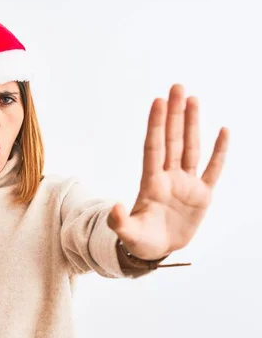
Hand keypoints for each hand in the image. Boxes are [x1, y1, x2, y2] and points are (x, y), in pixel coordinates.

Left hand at [107, 84, 228, 260]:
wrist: (156, 250)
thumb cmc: (139, 241)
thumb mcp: (127, 234)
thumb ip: (119, 221)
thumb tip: (114, 207)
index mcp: (151, 183)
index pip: (154, 147)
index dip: (156, 125)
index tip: (158, 101)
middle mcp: (168, 177)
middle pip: (172, 140)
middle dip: (175, 114)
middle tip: (177, 86)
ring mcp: (186, 184)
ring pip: (191, 147)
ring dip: (193, 124)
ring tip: (193, 99)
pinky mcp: (202, 195)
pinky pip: (213, 169)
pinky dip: (219, 151)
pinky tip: (223, 130)